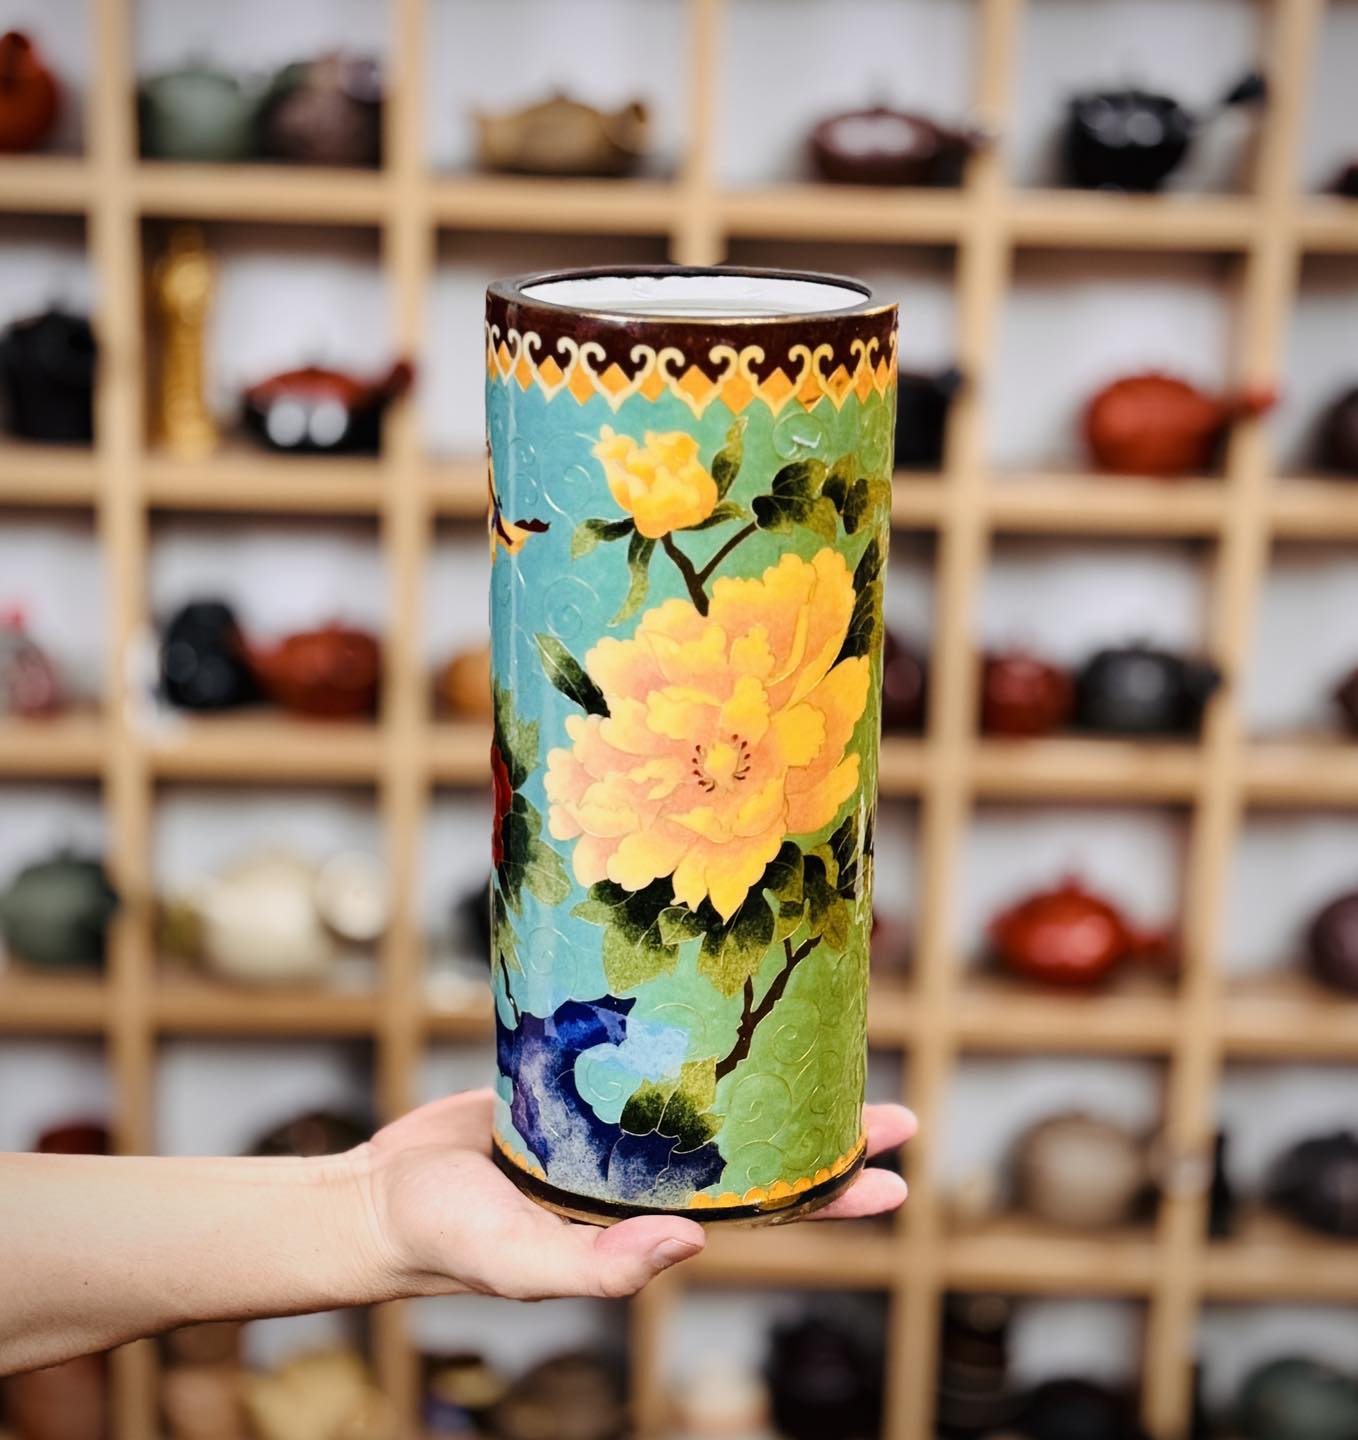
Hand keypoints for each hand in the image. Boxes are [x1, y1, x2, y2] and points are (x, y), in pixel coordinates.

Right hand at [358, 1089, 914, 1302]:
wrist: (383, 1195)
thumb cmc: (447, 1241)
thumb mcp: (520, 1263)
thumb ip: (599, 1268)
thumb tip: (691, 1245)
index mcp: (647, 1224)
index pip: (759, 1214)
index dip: (828, 1199)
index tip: (895, 1179)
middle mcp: (647, 1178)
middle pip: (757, 1157)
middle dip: (825, 1138)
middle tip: (894, 1113)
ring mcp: (618, 1132)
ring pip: (713, 1105)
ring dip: (770, 1083)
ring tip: (826, 1052)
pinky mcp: (582, 1089)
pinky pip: (651, 1066)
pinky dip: (693, 1044)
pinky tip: (721, 1013)